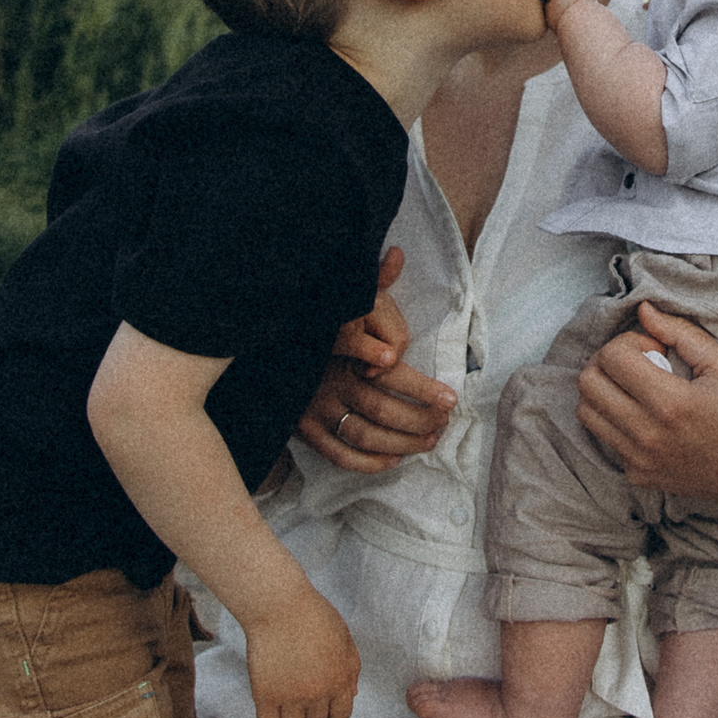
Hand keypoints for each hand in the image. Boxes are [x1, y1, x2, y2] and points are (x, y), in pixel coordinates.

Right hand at [241, 586, 360, 717]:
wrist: (278, 604)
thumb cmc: (312, 614)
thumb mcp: (343, 636)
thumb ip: (351, 667)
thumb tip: (352, 694)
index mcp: (339, 679)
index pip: (341, 715)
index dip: (332, 708)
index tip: (321, 696)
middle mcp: (316, 693)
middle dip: (310, 709)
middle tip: (300, 689)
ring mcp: (290, 696)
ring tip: (284, 698)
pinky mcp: (264, 695)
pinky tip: (269, 704)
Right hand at [296, 248, 455, 473]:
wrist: (268, 344)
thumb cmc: (317, 320)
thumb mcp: (344, 295)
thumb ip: (373, 280)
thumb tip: (396, 254)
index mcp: (342, 350)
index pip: (389, 373)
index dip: (420, 388)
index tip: (449, 398)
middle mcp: (329, 382)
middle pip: (381, 410)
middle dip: (420, 419)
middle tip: (446, 421)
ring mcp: (314, 409)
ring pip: (364, 436)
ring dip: (402, 443)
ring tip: (430, 439)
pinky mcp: (304, 429)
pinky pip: (338, 455)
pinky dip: (368, 462)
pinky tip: (393, 459)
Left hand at [575, 301, 717, 505]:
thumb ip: (680, 332)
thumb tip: (643, 310)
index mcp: (671, 403)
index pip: (611, 357)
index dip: (629, 342)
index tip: (655, 350)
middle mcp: (648, 435)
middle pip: (587, 383)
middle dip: (608, 361)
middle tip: (639, 364)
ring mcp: (639, 460)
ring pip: (585, 412)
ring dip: (605, 391)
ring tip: (637, 388)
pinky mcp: (637, 476)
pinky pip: (604, 438)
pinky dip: (616, 421)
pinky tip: (647, 417)